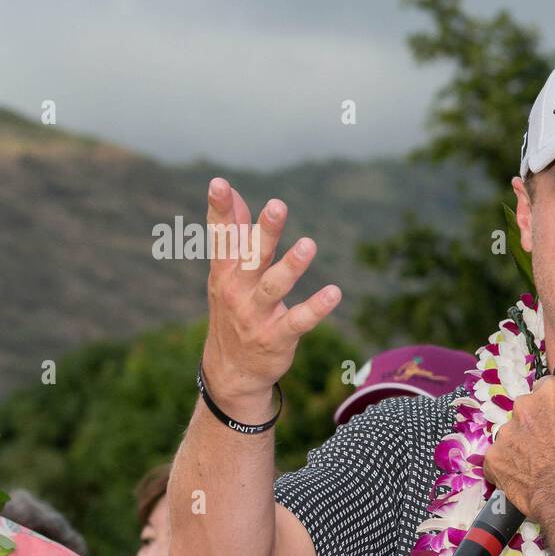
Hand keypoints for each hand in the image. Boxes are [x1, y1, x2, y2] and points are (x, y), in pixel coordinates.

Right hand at [200, 177, 341, 412]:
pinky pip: (299, 320)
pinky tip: (334, 293)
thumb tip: (232, 191)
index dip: (220, 210)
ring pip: (274, 287)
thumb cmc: (233, 311)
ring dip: (292, 266)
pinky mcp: (277, 337)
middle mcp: (237, 291)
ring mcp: (256, 316)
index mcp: (224, 273)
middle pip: (251, 256)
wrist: (231, 372)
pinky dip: (316, 307)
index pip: (222, 237)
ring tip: (309, 245)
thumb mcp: (226, 275)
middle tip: (278, 206)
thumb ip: (233, 234)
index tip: (219, 183)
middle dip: (264, 232)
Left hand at [483, 376, 554, 519]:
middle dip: (536, 423)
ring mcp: (505, 432)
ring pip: (512, 435)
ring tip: (537, 465)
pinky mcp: (493, 457)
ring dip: (521, 445)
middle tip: (550, 444)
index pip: (548, 388)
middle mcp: (524, 406)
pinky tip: (523, 479)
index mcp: (553, 393)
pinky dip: (508, 467)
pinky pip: (499, 459)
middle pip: (527, 410)